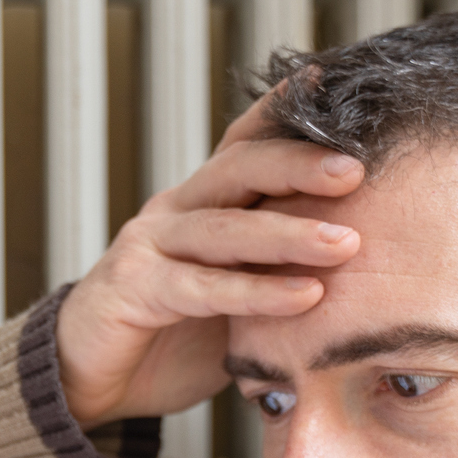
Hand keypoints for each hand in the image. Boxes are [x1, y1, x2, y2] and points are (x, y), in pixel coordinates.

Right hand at [55, 101, 363, 425]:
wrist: (91, 376)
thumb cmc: (172, 333)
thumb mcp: (235, 290)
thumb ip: (277, 266)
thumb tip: (365, 252)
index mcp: (202, 202)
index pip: (245, 144)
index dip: (282, 111)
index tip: (331, 82)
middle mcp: (175, 211)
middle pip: (238, 169)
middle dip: (298, 165)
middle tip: (355, 171)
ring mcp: (149, 245)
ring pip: (223, 229)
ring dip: (287, 234)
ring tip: (345, 243)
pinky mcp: (133, 289)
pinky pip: (202, 288)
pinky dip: (255, 292)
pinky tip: (304, 296)